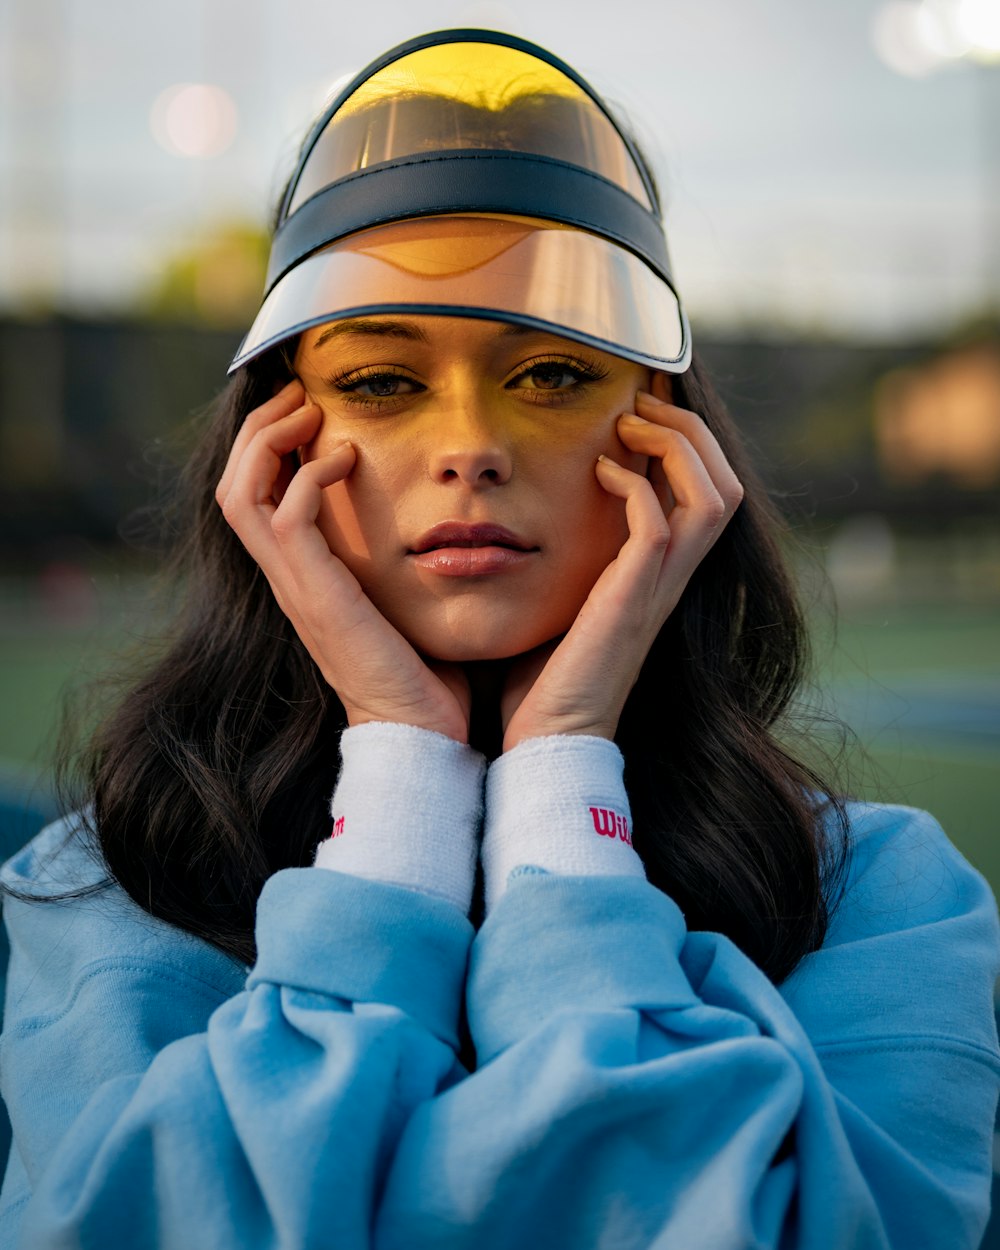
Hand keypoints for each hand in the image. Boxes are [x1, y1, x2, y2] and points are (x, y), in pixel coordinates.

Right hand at [215, 381, 471, 741]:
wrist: (422, 734)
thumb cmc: (424, 673)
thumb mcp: (403, 600)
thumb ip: (395, 559)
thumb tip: (429, 521)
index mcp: (302, 577)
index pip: (253, 498)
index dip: (268, 446)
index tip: (311, 410)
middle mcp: (287, 579)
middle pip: (231, 485)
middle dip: (259, 429)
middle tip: (301, 394)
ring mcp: (295, 587)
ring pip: (239, 494)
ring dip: (269, 441)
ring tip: (309, 410)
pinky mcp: (316, 595)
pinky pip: (285, 516)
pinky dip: (307, 476)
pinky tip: (346, 460)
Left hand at [500, 374, 743, 750]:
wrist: (545, 739)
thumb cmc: (542, 678)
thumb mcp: (563, 599)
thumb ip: (570, 557)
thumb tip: (534, 514)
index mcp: (659, 575)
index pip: (707, 495)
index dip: (689, 445)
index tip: (639, 411)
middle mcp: (671, 579)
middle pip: (726, 486)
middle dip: (692, 432)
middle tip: (640, 406)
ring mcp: (658, 589)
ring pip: (713, 499)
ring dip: (678, 447)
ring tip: (629, 424)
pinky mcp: (633, 600)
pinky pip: (659, 526)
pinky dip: (636, 485)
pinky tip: (598, 473)